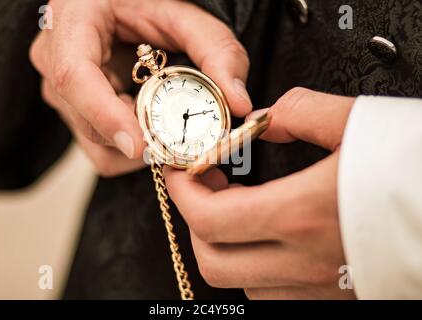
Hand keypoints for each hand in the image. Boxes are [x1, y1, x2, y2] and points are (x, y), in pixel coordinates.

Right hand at [30, 0, 251, 176]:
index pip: (73, 77)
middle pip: (88, 121)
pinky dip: (132, 147)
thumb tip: (239, 102)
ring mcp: (61, 91)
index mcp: (73, 23)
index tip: (138, 146)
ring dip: (139, 143)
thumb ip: (217, 51)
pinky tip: (149, 122)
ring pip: (96, 145)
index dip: (105, 115)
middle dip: (139, 137)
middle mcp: (55, 59)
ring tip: (165, 119)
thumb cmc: (147, 3)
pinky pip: (102, 151)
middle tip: (182, 135)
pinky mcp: (75, 112)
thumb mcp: (184, 15)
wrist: (124, 7)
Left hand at [164, 87, 355, 298]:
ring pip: (243, 282)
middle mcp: (306, 261)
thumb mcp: (360, 122)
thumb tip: (267, 118)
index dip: (183, 192)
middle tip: (206, 185)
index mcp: (302, 214)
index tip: (181, 169)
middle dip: (196, 222)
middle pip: (214, 261)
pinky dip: (257, 266)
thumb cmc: (419, 168)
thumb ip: (302, 113)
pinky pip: (277, 294)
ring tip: (238, 207)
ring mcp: (322, 288)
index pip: (209, 217)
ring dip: (226, 244)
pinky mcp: (339, 297)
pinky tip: (271, 235)